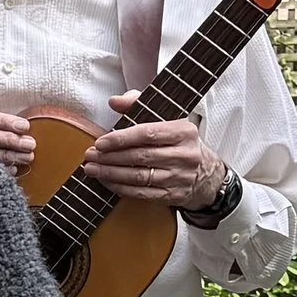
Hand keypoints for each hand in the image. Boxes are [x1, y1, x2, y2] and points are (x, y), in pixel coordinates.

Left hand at [81, 98, 225, 207]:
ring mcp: (179, 177)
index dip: (121, 139)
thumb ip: (138, 104)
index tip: (100, 142)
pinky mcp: (173, 195)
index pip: (147, 133)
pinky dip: (120, 188)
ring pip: (138, 177)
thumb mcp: (166, 118)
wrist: (205, 172)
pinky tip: (106, 182)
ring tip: (92, 169)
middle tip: (90, 156)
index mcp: (184, 131)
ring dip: (110, 174)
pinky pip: (141, 193)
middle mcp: (184, 155)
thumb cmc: (178, 141)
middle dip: (110, 157)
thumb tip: (114, 101)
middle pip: (140, 157)